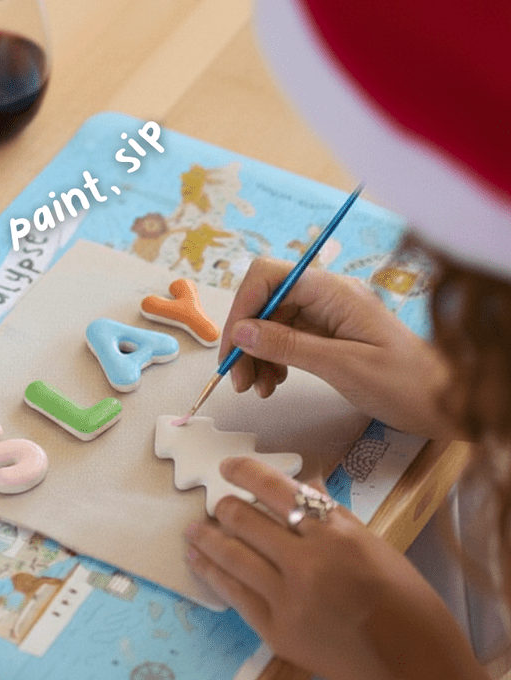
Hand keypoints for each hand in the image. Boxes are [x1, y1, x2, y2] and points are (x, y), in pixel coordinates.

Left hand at [185, 458, 510, 679]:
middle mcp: (306, 561)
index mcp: (335, 534)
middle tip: (215, 503)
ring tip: (192, 529)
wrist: (415, 671)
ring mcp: (288, 598)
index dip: (245, 473)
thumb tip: (303, 483)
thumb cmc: (407, 603)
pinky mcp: (276, 631)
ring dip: (206, 537)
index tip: (228, 467)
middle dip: (223, 507)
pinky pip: (234, 594)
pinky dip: (211, 572)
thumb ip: (332, 515)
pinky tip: (197, 560)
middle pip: (246, 520)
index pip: (277, 489)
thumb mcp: (375, 545)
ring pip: (232, 555)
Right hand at [220, 257, 452, 438]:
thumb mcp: (342, 366)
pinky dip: (272, 360)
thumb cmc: (405, 383)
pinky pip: (286, 339)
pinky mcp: (327, 335)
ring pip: (271, 323)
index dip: (242, 308)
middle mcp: (326, 296)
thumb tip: (242, 332)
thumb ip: (288, 345)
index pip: (268, 277)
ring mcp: (326, 315)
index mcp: (333, 291)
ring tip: (258, 388)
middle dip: (245, 338)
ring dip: (256, 354)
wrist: (445, 402)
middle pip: (265, 302)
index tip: (233, 347)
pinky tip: (274, 382)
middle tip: (239, 378)